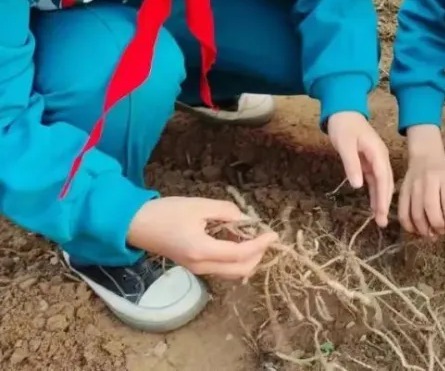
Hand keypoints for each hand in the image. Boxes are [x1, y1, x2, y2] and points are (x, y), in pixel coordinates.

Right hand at [127, 197, 277, 279]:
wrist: (135, 225)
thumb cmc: (165, 213)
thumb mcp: (199, 206)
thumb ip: (225, 212)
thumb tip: (245, 219)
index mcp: (202, 250)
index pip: (240, 254)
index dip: (260, 245)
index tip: (273, 234)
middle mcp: (201, 266)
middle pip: (239, 270)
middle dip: (258, 256)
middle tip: (265, 238)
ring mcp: (196, 269)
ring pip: (231, 272)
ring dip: (247, 259)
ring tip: (254, 239)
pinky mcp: (193, 266)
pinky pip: (221, 269)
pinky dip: (235, 260)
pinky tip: (237, 242)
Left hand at [327, 111, 393, 227]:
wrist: (344, 111)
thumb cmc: (344, 126)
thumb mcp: (345, 144)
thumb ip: (352, 164)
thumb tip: (358, 185)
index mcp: (378, 153)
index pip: (383, 178)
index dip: (383, 196)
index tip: (381, 212)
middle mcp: (380, 158)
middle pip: (386, 183)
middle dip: (385, 203)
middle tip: (382, 223)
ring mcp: (375, 160)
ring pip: (381, 183)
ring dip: (381, 200)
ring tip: (379, 219)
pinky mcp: (369, 162)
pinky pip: (374, 180)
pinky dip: (375, 193)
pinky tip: (374, 205)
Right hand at [399, 125, 444, 238]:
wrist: (425, 156)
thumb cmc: (443, 173)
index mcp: (444, 179)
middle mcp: (427, 182)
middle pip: (430, 209)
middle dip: (437, 227)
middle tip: (441, 233)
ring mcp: (412, 187)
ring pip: (415, 214)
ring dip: (423, 229)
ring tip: (431, 234)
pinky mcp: (402, 192)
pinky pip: (403, 213)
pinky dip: (409, 226)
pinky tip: (416, 230)